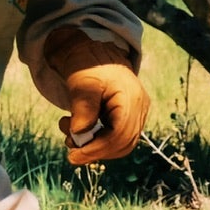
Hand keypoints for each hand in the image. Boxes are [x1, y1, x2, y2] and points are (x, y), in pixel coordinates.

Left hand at [46, 30, 148, 165]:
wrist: (93, 53)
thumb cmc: (88, 64)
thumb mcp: (82, 81)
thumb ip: (83, 106)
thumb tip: (80, 134)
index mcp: (132, 98)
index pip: (120, 135)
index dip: (97, 149)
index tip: (73, 156)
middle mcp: (140, 108)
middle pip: (122, 144)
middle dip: (94, 150)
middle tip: (70, 147)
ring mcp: (136, 114)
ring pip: (119, 145)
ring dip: (93, 146)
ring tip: (69, 131)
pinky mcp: (128, 118)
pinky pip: (115, 138)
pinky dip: (95, 140)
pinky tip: (78, 128)